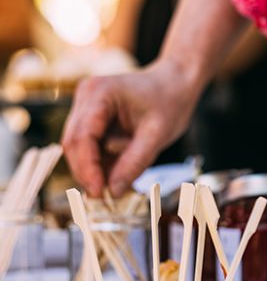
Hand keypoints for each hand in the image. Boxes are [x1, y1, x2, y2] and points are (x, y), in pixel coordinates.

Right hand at [62, 60, 200, 196]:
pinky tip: (115, 174)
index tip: (99, 192)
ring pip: (79, 147)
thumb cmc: (171, 101)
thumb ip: (135, 162)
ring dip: (93, 169)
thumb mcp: (158, 135)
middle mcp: (86, 96)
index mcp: (100, 93)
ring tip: (113, 188)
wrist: (177, 82)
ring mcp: (86, 105)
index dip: (88, 168)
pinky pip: (89, 145)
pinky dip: (100, 162)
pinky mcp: (92, 116)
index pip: (83, 137)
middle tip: (103, 198)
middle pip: (74, 143)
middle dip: (88, 172)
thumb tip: (113, 192)